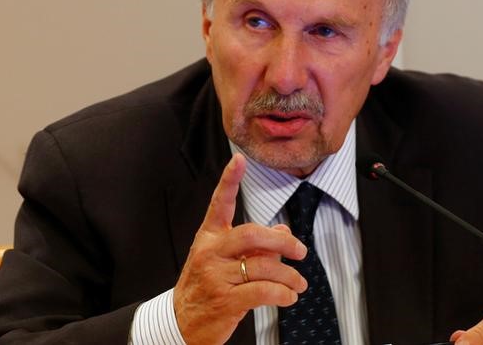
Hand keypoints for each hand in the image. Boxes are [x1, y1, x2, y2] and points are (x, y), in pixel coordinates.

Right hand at [173, 153, 307, 343]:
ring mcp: (215, 277)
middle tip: (300, 251)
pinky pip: (263, 291)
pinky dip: (283, 294)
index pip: (219, 204)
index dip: (229, 180)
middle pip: (252, 234)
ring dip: (289, 276)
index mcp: (209, 237)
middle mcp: (210, 252)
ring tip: (298, 284)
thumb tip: (283, 231)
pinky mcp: (225, 301)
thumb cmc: (206, 286)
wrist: (181, 323)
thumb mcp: (224, 261)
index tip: (239, 160)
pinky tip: (289, 296)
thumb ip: (254, 245)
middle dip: (282, 242)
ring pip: (263, 267)